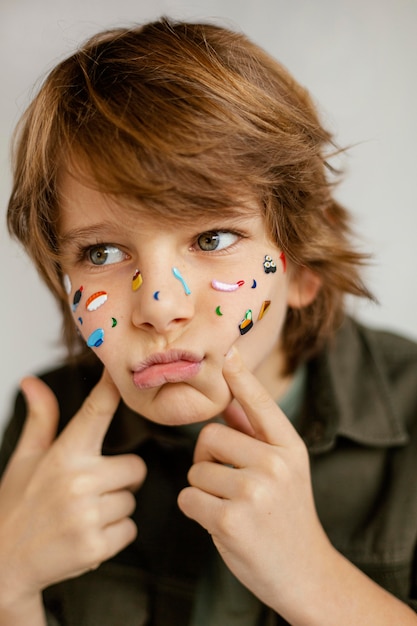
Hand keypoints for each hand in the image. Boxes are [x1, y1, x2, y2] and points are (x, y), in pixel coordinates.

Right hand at [0, 369, 146, 608]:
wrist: (5, 566)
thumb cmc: (18, 506)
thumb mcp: (26, 460)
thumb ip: (40, 420)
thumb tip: (32, 382)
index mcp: (63, 456)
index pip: (95, 411)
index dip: (111, 388)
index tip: (121, 372)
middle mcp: (78, 482)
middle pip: (135, 467)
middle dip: (120, 478)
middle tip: (92, 489)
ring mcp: (87, 515)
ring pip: (131, 500)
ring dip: (115, 508)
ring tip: (84, 514)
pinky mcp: (96, 546)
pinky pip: (129, 529)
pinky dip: (114, 534)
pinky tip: (88, 534)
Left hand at [178, 347, 330, 616]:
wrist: (303, 571)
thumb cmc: (286, 513)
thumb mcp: (286, 468)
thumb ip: (258, 433)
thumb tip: (230, 395)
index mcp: (289, 447)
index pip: (259, 403)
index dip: (241, 376)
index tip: (228, 351)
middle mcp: (274, 463)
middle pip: (209, 436)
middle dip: (208, 459)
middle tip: (230, 484)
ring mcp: (253, 491)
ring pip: (196, 469)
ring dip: (203, 489)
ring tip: (231, 506)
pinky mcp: (230, 520)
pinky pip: (188, 497)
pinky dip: (195, 510)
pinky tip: (220, 523)